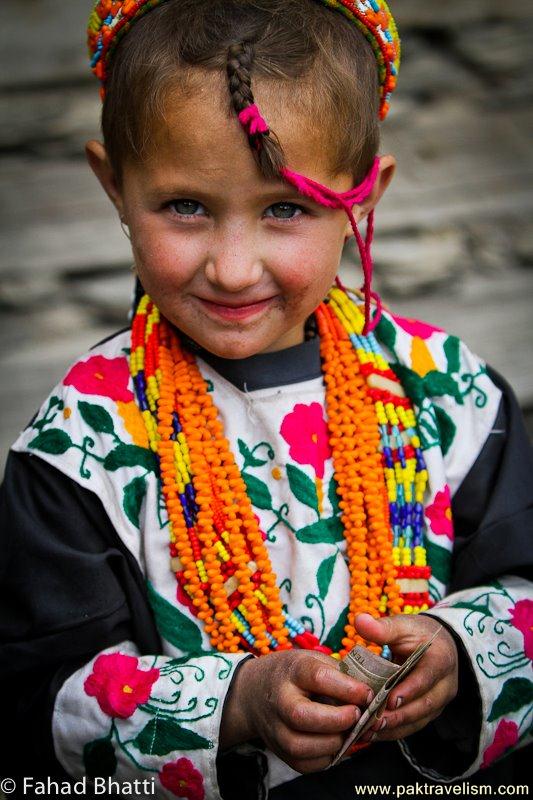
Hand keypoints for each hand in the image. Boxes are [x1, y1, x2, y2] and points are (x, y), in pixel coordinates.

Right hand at [219, 649, 373, 772]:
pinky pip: (304, 764)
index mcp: (292, 671)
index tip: (368, 693)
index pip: (317, 678)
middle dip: (337, 720)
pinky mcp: (279, 750)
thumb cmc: (295, 674)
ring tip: (350, 733)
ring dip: (333, 743)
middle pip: (302, 716)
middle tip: (358, 716)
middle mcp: (279, 700)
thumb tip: (374, 693)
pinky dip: (327, 758)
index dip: (346, 687)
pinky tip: (339, 745)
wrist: (256, 692)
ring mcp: (275, 728)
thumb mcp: (314, 661)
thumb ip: (341, 674)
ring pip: (300, 746)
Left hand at [354, 612, 458, 742]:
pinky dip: (393, 731)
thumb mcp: (402, 625)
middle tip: (373, 721)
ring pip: (418, 720)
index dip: (409, 690)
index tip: (390, 700)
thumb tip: (360, 620)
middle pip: (424, 705)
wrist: (436, 644)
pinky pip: (413, 726)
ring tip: (368, 731)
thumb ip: (383, 627)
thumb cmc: (417, 633)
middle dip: (398, 716)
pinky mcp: (429, 712)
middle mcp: (445, 685)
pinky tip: (372, 734)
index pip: (426, 678)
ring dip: (393, 728)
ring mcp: (438, 701)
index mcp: (441, 660)